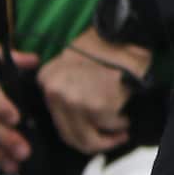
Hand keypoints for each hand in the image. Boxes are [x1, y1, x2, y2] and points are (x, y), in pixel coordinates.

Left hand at [37, 26, 148, 155]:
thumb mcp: (73, 61)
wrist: (127, 31)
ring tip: (121, 132)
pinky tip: (127, 118)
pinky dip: (120, 126)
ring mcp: (75, 102)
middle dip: (92, 143)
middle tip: (110, 141)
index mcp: (46, 79)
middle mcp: (54, 93)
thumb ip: (66, 86)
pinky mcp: (98, 107)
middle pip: (69, 135)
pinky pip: (110, 126)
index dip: (76, 128)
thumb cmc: (106, 44)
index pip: (55, 117)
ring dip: (107, 140)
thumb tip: (77, 114)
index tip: (91, 129)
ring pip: (88, 139)